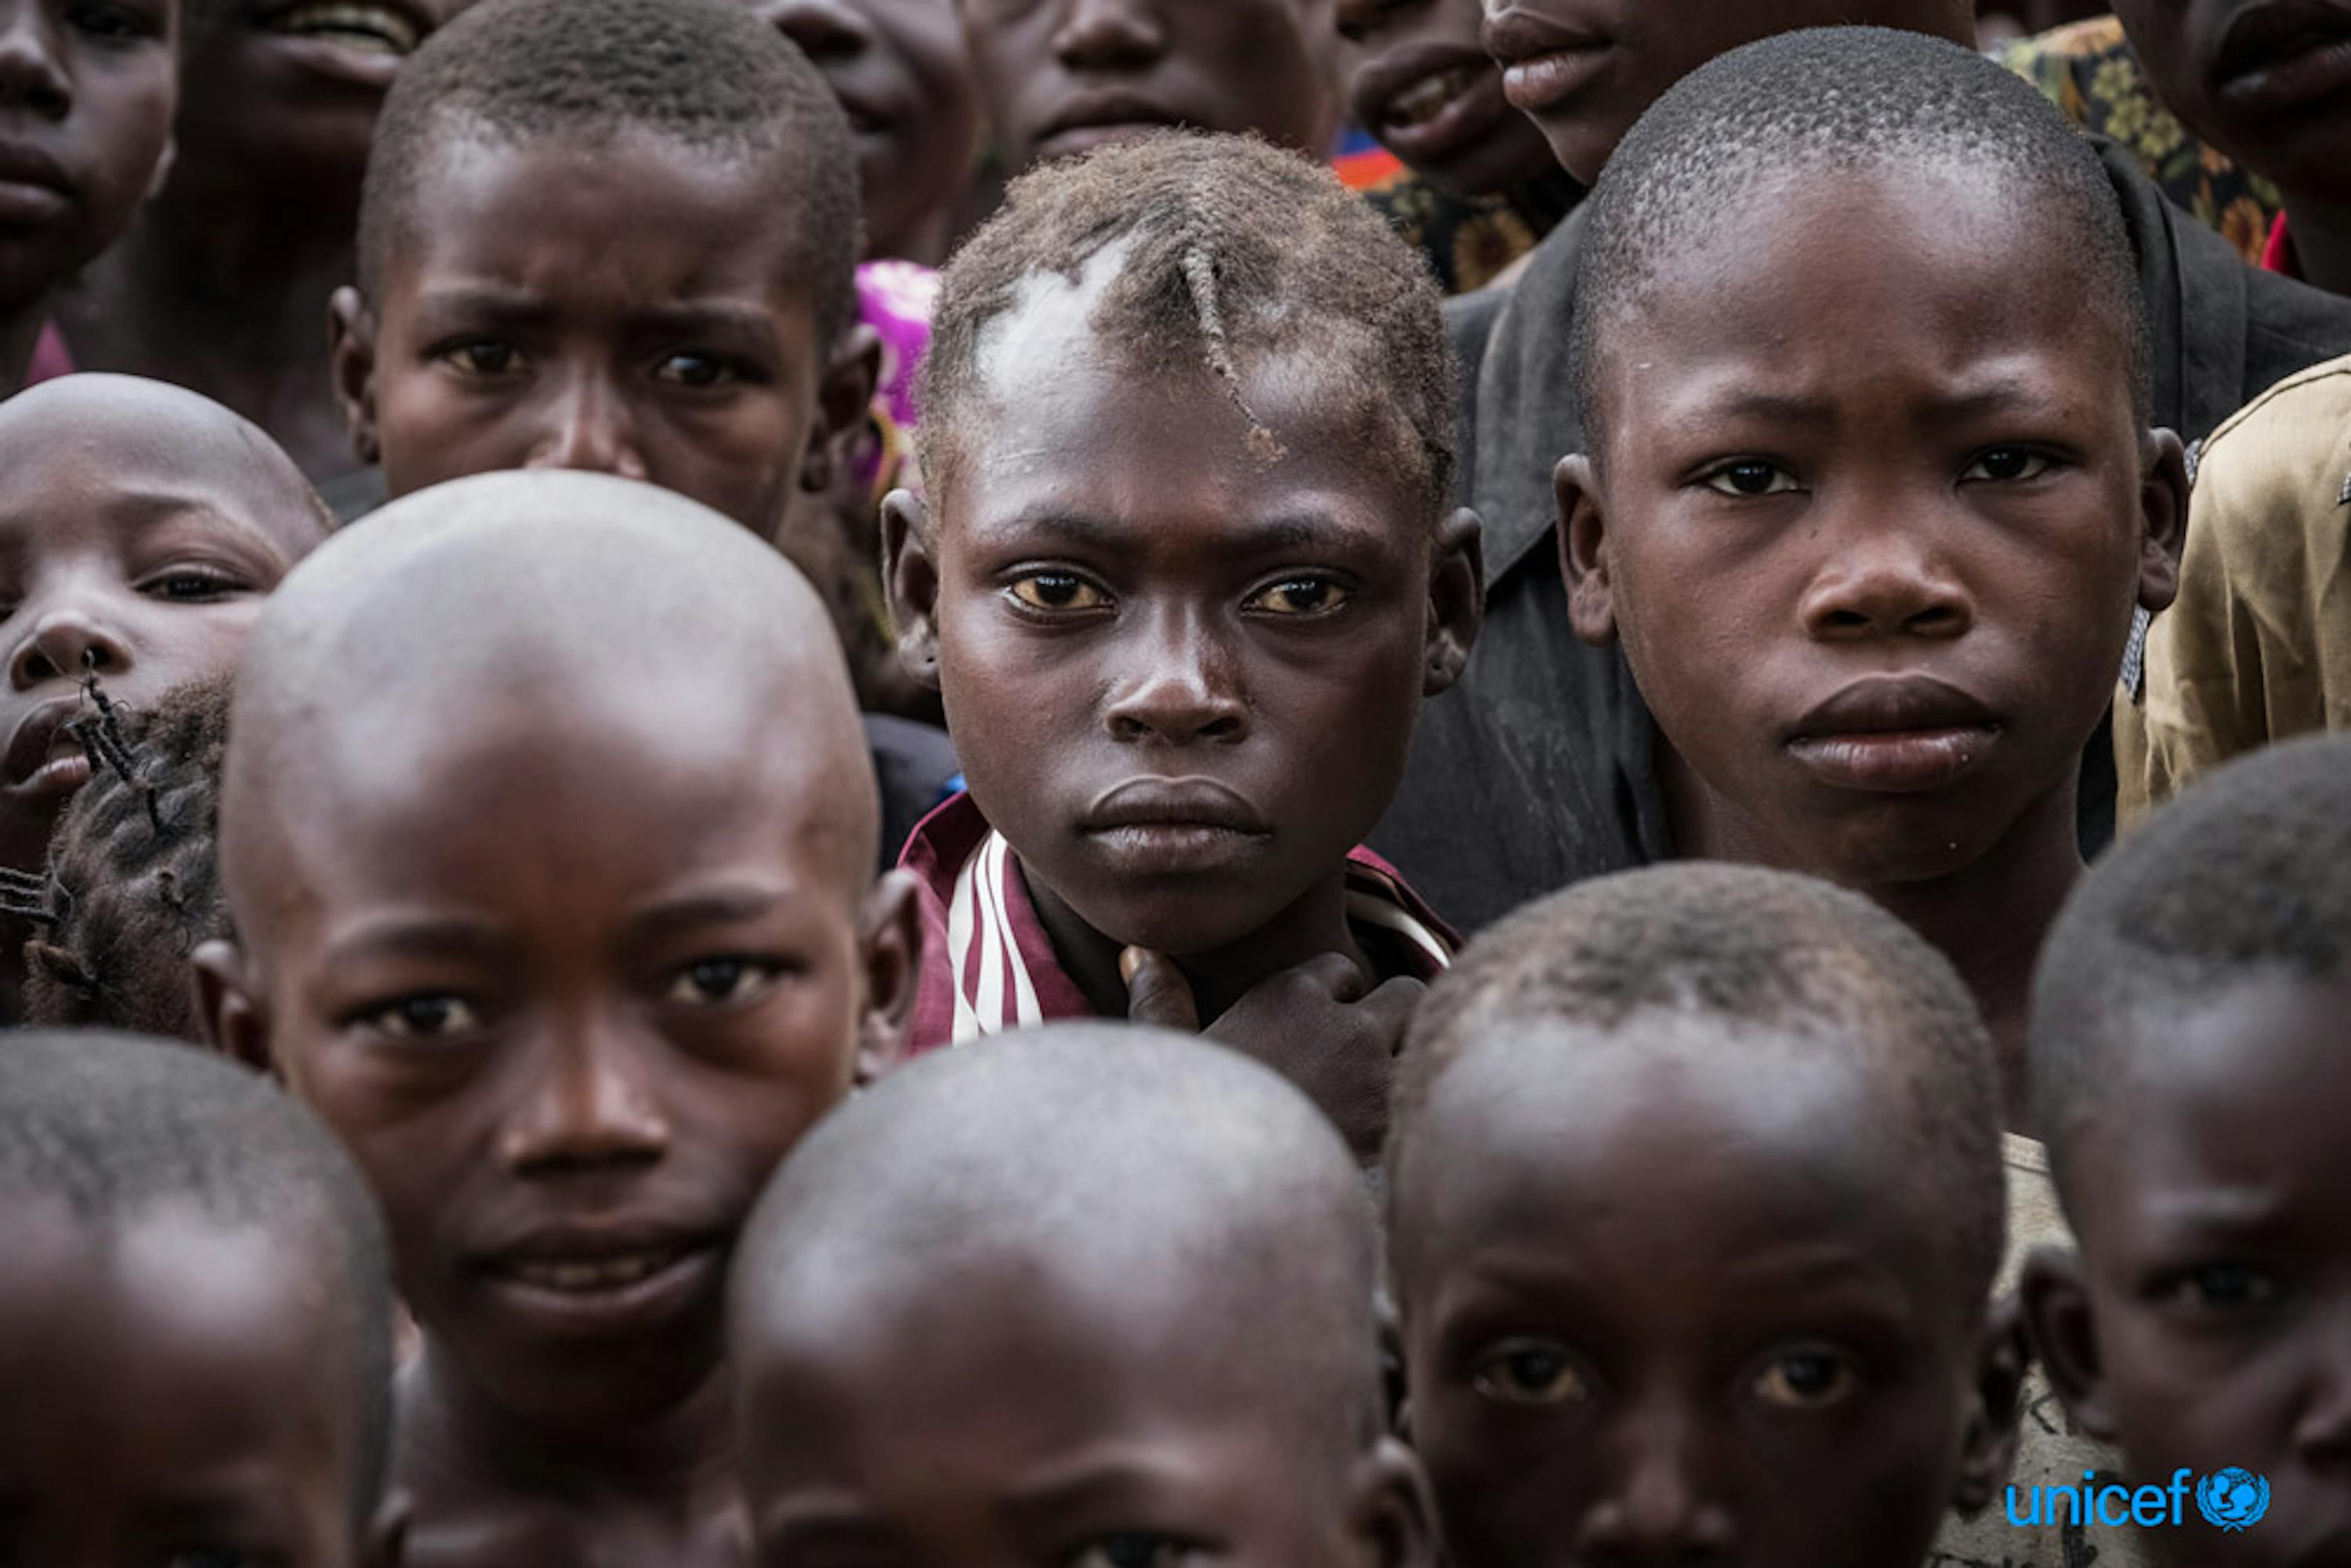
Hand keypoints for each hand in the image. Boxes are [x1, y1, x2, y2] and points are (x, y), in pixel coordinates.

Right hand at [1121, 947, 1421, 1161]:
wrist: (1213, 1200)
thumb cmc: (1180, 1124)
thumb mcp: (1169, 1057)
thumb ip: (1161, 1001)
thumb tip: (1140, 953)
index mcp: (1289, 995)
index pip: (1342, 970)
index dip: (1335, 998)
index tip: (1316, 1030)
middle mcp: (1345, 1026)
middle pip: (1407, 993)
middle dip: (1394, 1018)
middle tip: (1368, 1059)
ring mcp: (1378, 1076)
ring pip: (1427, 1044)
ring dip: (1412, 1062)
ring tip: (1385, 1095)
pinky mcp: (1396, 1129)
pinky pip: (1427, 1102)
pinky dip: (1417, 1113)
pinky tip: (1397, 1139)